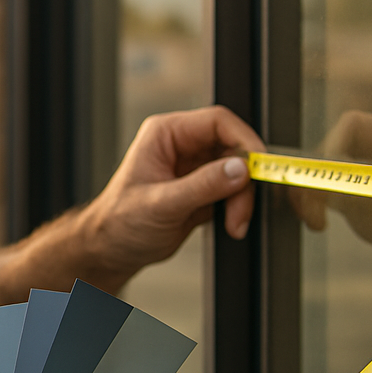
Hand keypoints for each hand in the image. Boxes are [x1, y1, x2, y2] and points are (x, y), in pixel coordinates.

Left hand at [79, 106, 263, 284]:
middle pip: (233, 148)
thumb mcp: (161, 204)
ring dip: (242, 199)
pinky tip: (230, 224)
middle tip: (241, 209)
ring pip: (238, 171)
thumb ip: (201, 186)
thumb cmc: (120, 222)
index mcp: (166, 134)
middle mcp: (182, 146)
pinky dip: (238, 208)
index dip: (243, 140)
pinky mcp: (204, 190)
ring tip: (234, 224)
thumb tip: (239, 169)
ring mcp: (194, 168)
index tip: (259, 165)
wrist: (112, 250)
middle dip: (244, 180)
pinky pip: (234, 191)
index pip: (216, 122)